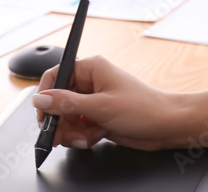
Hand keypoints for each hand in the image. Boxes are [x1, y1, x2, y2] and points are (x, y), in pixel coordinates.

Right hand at [33, 55, 187, 150]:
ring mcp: (94, 101)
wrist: (166, 126)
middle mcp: (90, 82)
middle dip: (60, 121)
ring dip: (72, 132)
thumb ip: (66, 104)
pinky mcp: (98, 117)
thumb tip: (41, 100)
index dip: (45, 96)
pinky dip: (82, 136)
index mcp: (90, 68)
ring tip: (85, 137)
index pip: (56, 76)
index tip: (42, 115)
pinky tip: (94, 137)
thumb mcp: (100, 107)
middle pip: (59, 101)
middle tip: (61, 135)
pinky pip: (78, 128)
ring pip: (67, 118)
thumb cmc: (143, 108)